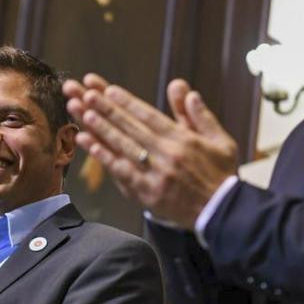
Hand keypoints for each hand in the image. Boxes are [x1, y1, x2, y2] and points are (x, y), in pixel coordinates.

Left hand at [63, 74, 238, 227]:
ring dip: (100, 128)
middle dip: (107, 109)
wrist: (222, 213)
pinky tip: (87, 143)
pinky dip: (102, 156)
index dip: (128, 102)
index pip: (149, 116)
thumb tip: (186, 91)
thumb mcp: (220, 140)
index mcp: (182, 140)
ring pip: (122, 147)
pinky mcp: (146, 193)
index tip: (109, 90)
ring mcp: (154, 175)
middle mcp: (166, 155)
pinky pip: (119, 171)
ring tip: (82, 112)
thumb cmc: (220, 175)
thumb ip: (199, 115)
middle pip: (130, 128)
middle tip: (86, 94)